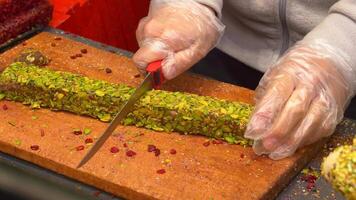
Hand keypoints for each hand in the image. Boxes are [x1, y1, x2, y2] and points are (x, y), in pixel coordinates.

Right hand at [133, 0, 224, 79]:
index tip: (164, 71)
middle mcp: (150, 31)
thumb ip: (179, 64)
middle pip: (142, 57)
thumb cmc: (201, 25)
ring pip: (144, 49)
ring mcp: (146, 25)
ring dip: (156, 53)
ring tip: (173, 46)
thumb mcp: (197, 51)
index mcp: (162, 39)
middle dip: (155, 62)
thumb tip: (164, 75)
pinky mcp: (145, 22)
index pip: (141, 62)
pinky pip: (145, 40)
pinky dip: (155, 43)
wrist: (198, 3)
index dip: (151, 72)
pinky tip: (168, 39)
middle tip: (173, 57)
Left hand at [245, 44, 354, 159]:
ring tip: (273, 154)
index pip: (277, 94)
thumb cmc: (295, 72)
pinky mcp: (334, 113)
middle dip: (277, 132)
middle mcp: (310, 85)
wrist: (329, 63)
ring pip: (309, 124)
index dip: (264, 115)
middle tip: (262, 147)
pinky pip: (319, 131)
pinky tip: (289, 148)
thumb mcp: (275, 77)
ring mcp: (325, 99)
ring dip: (290, 143)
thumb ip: (266, 99)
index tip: (251, 131)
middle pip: (295, 110)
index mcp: (290, 73)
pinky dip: (303, 142)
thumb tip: (256, 126)